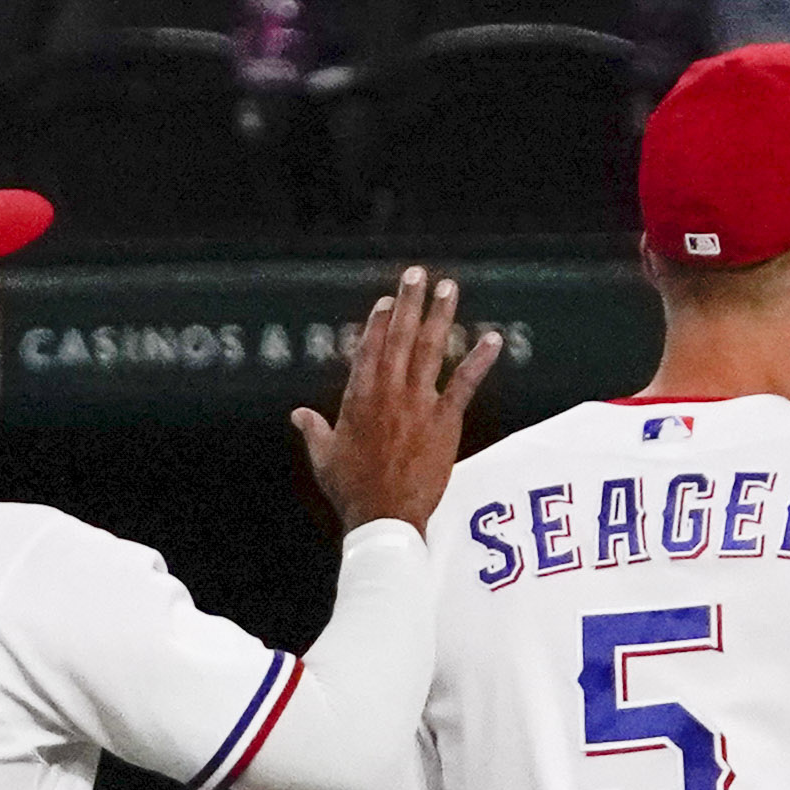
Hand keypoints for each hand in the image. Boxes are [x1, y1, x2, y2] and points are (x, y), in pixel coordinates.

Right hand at [297, 267, 503, 533]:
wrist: (383, 516)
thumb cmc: (351, 490)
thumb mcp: (324, 457)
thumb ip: (313, 430)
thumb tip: (297, 415)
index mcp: (358, 396)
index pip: (370, 348)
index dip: (380, 321)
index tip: (388, 299)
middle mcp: (388, 392)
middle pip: (400, 337)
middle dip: (409, 302)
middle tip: (417, 274)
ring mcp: (418, 403)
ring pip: (430, 350)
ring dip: (441, 316)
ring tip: (449, 288)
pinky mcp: (444, 421)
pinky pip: (464, 384)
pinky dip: (479, 360)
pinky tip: (492, 338)